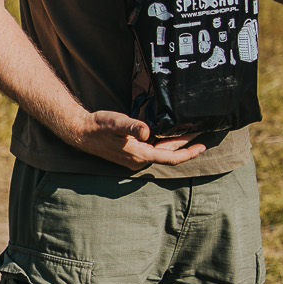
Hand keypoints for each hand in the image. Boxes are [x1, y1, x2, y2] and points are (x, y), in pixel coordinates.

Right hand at [68, 109, 204, 171]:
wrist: (81, 132)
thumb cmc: (99, 126)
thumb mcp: (117, 122)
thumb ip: (133, 127)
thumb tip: (147, 131)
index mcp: (139, 155)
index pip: (170, 158)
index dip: (188, 153)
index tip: (202, 146)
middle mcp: (138, 161)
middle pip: (168, 155)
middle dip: (184, 146)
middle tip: (199, 133)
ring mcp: (134, 159)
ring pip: (160, 154)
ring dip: (174, 145)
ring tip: (188, 133)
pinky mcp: (130, 154)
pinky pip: (153, 152)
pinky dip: (163, 144)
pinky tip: (167, 135)